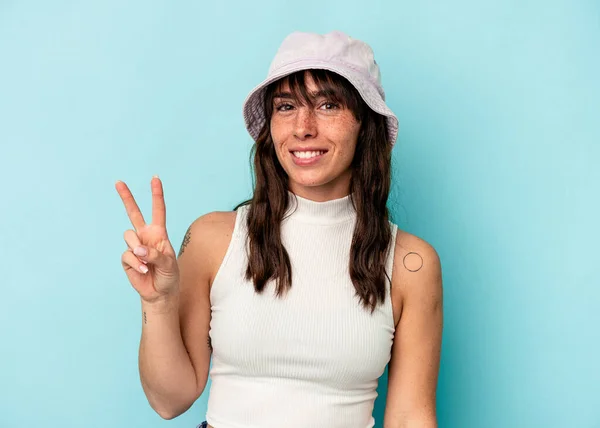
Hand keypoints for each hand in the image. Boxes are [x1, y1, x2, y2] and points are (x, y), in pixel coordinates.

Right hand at [115, 176, 179, 302]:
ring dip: (138, 250)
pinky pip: (127, 255)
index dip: (156, 195)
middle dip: (127, 197)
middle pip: (134, 213)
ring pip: (129, 236)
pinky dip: (136, 263)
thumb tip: (137, 249)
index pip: (158, 210)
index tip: (155, 178)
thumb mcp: (168, 264)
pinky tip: (143, 271)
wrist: (160, 293)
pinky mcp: (127, 258)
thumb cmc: (168, 276)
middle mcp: (145, 236)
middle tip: (118, 182)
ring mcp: (135, 246)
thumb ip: (155, 254)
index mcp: (159, 233)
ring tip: (147, 262)